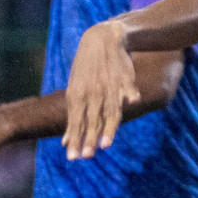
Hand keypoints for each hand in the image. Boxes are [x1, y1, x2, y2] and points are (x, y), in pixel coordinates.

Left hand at [63, 21, 139, 159]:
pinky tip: (133, 102)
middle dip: (88, 139)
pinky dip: (130, 94)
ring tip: (105, 145)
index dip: (75, 139)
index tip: (73, 157)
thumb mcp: (75, 90)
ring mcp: (109, 86)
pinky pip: (128, 88)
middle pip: (91, 120)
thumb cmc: (86, 69)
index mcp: (77, 95)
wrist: (102, 39)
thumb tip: (65, 143)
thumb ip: (73, 118)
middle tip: (87, 156)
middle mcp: (92, 92)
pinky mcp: (124, 79)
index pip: (75, 121)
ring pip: (109, 110)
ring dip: (107, 128)